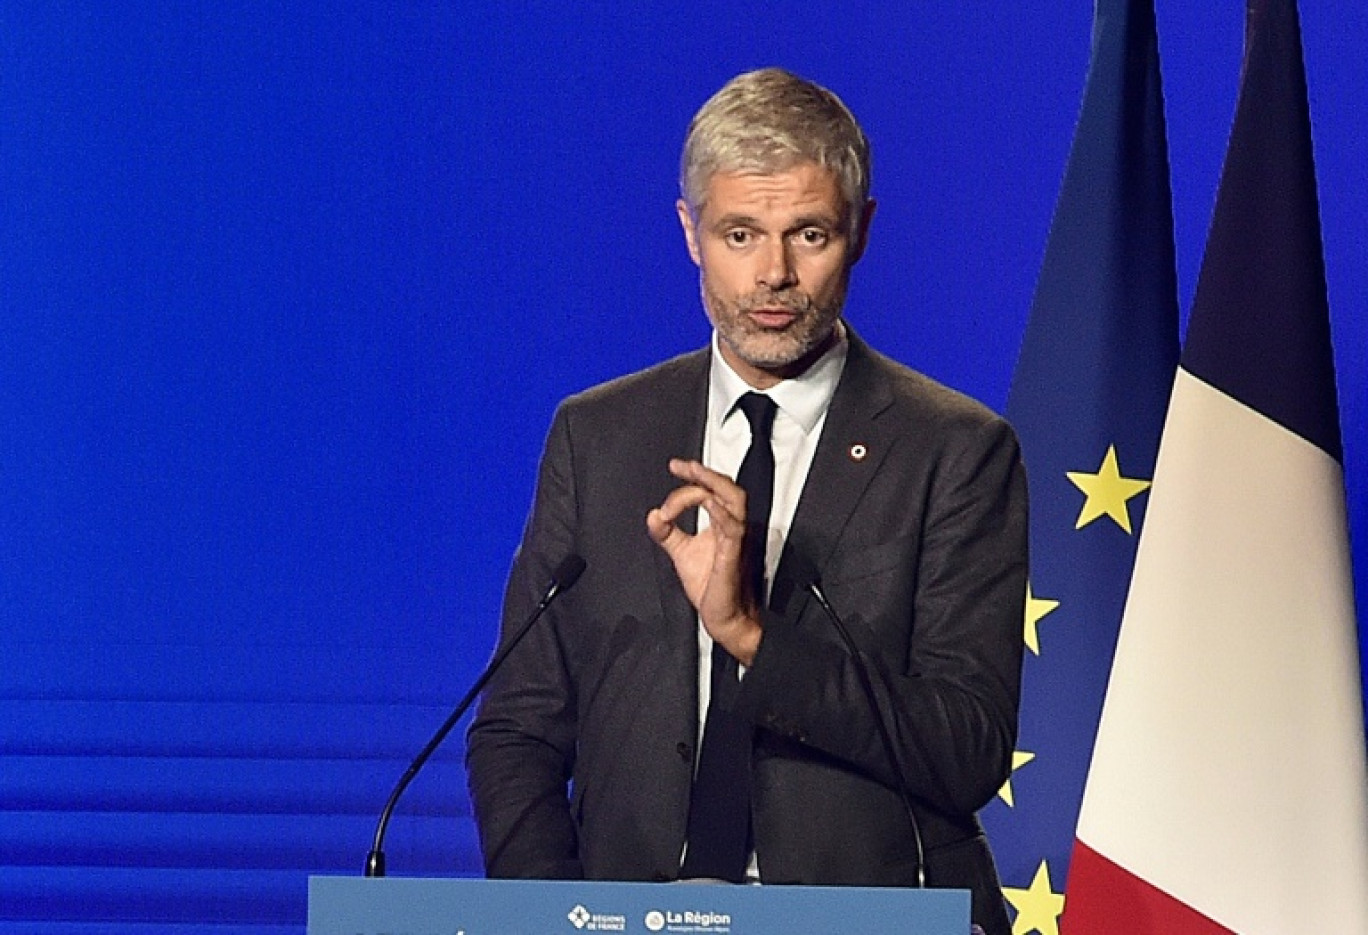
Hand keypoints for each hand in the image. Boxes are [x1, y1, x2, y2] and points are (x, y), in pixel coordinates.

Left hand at [646, 459, 762, 664]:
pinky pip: (733, 529)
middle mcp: (732, 528)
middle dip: (705, 472)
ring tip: (692, 474)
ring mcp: (735, 541)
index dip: (694, 477)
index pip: (712, 491)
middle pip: (729, 488)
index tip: (675, 468)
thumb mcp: (681, 553)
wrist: (724, 618)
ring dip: (711, 485)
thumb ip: (668, 533)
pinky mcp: (733, 557)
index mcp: (723, 525)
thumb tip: (652, 515)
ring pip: (735, 500)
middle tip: (683, 466)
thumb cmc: (711, 587)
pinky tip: (706, 503)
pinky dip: (720, 512)